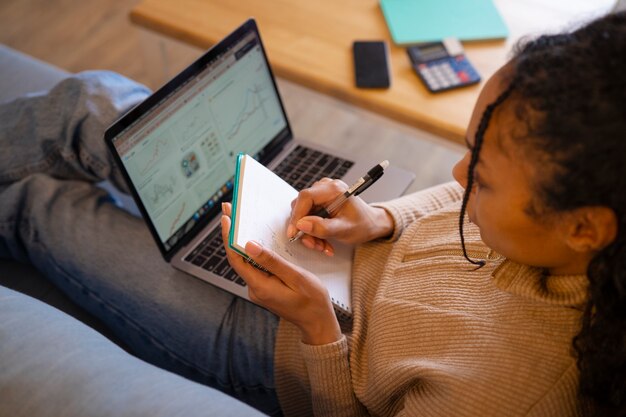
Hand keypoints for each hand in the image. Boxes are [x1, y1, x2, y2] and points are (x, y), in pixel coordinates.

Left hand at [221, 203, 340, 344]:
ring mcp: (259, 289)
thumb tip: (249, 245)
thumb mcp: (296, 277)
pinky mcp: (264, 288)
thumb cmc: (312, 301)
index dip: (229, 236)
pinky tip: (255, 239)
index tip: (226, 217)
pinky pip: (255, 267)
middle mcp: (255, 289)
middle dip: (232, 233)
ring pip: (246, 261)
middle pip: (238, 258)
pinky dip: (253, 252)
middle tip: (230, 210)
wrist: (318, 323)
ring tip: (240, 219)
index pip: (236, 258)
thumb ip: (272, 262)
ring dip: (242, 241)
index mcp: (260, 287)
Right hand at [287, 178, 393, 255]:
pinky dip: (313, 231)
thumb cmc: (363, 224)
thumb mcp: (344, 230)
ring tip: (322, 245)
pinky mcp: (319, 202)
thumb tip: (301, 225)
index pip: (305, 198)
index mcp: (333, 189)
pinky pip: (308, 216)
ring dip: (310, 233)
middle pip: (302, 207)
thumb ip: (322, 228)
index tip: (294, 233)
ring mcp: (321, 194)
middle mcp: (325, 188)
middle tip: (315, 245)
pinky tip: (323, 240)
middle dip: (306, 229)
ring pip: (303, 214)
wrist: (370, 224)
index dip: (297, 216)